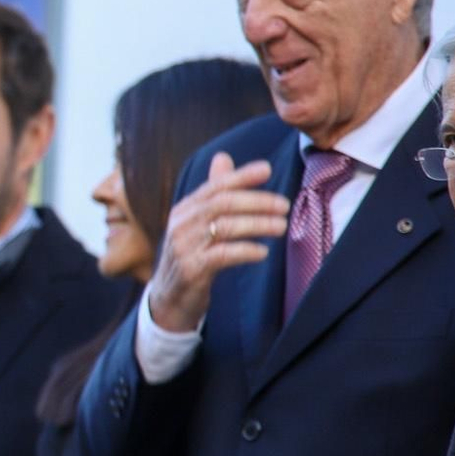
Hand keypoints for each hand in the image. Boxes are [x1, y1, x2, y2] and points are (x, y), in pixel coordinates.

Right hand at [147, 152, 289, 332]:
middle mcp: (180, 224)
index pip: (214, 187)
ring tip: (281, 226)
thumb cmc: (191, 256)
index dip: (241, 176)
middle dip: (256, 201)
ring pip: (224, 227)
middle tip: (284, 205)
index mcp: (184, 210)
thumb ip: (213, 193)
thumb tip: (223, 157)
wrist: (169, 298)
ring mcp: (183, 247)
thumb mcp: (197, 223)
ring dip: (257, 225)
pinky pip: (221, 255)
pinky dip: (245, 250)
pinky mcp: (190, 270)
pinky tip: (263, 252)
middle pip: (221, 204)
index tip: (267, 169)